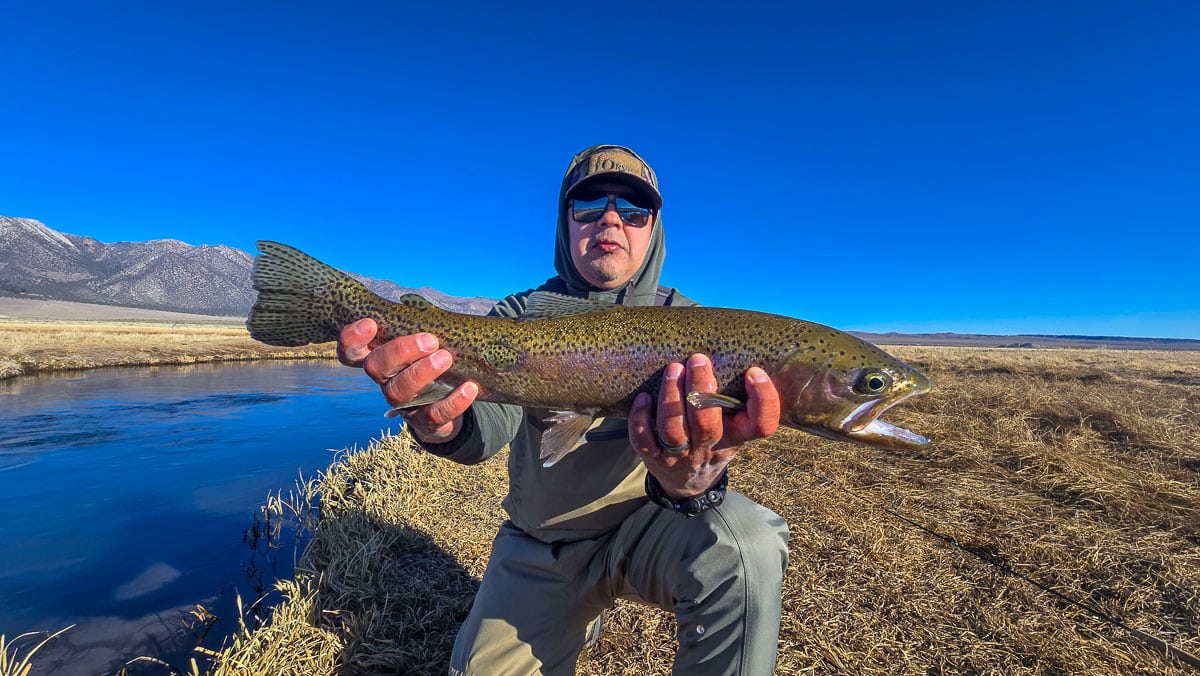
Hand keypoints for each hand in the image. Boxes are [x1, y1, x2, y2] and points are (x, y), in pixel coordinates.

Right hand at [337, 318, 477, 443]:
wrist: (449, 406)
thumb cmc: (433, 362)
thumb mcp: (426, 344)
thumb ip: (424, 325)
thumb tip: (434, 304)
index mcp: (381, 359)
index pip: (351, 352)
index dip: (352, 339)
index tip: (370, 323)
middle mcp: (385, 381)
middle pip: (375, 367)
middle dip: (399, 351)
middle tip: (430, 339)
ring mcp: (403, 403)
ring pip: (399, 391)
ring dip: (422, 373)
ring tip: (446, 357)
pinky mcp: (424, 422)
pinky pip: (434, 414)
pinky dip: (453, 401)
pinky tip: (469, 387)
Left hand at [629, 354, 779, 498]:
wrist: (690, 483)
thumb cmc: (714, 440)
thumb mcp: (734, 425)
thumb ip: (735, 397)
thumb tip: (730, 349)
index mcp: (735, 437)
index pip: (761, 425)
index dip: (764, 400)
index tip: (754, 372)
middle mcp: (708, 448)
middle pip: (706, 423)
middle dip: (700, 388)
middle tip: (698, 359)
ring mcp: (679, 455)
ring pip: (673, 430)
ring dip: (671, 397)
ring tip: (673, 369)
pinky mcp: (653, 457)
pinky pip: (643, 439)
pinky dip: (640, 418)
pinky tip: (644, 397)